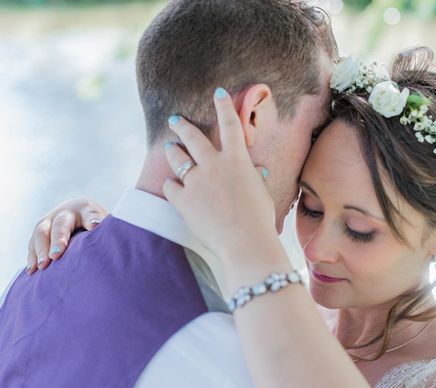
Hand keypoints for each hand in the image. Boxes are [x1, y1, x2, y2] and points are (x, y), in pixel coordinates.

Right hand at [26, 198, 107, 273]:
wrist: (79, 213)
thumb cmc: (98, 225)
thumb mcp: (106, 224)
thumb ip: (108, 232)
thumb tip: (122, 245)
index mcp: (87, 209)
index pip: (90, 214)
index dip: (92, 220)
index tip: (95, 227)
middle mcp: (66, 212)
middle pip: (60, 223)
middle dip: (58, 239)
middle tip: (56, 255)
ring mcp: (50, 220)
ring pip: (41, 232)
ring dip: (40, 250)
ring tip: (41, 266)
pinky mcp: (40, 231)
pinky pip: (32, 242)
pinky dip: (31, 256)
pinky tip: (32, 270)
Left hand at [162, 88, 281, 269]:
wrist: (244, 242)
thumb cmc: (259, 219)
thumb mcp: (261, 193)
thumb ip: (254, 178)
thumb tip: (258, 170)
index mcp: (237, 160)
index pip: (230, 125)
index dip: (224, 106)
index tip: (218, 92)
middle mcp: (214, 165)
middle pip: (193, 137)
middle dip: (183, 126)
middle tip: (175, 120)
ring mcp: (196, 181)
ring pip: (178, 158)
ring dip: (173, 150)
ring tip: (169, 147)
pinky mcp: (183, 199)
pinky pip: (171, 186)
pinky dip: (171, 184)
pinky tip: (169, 183)